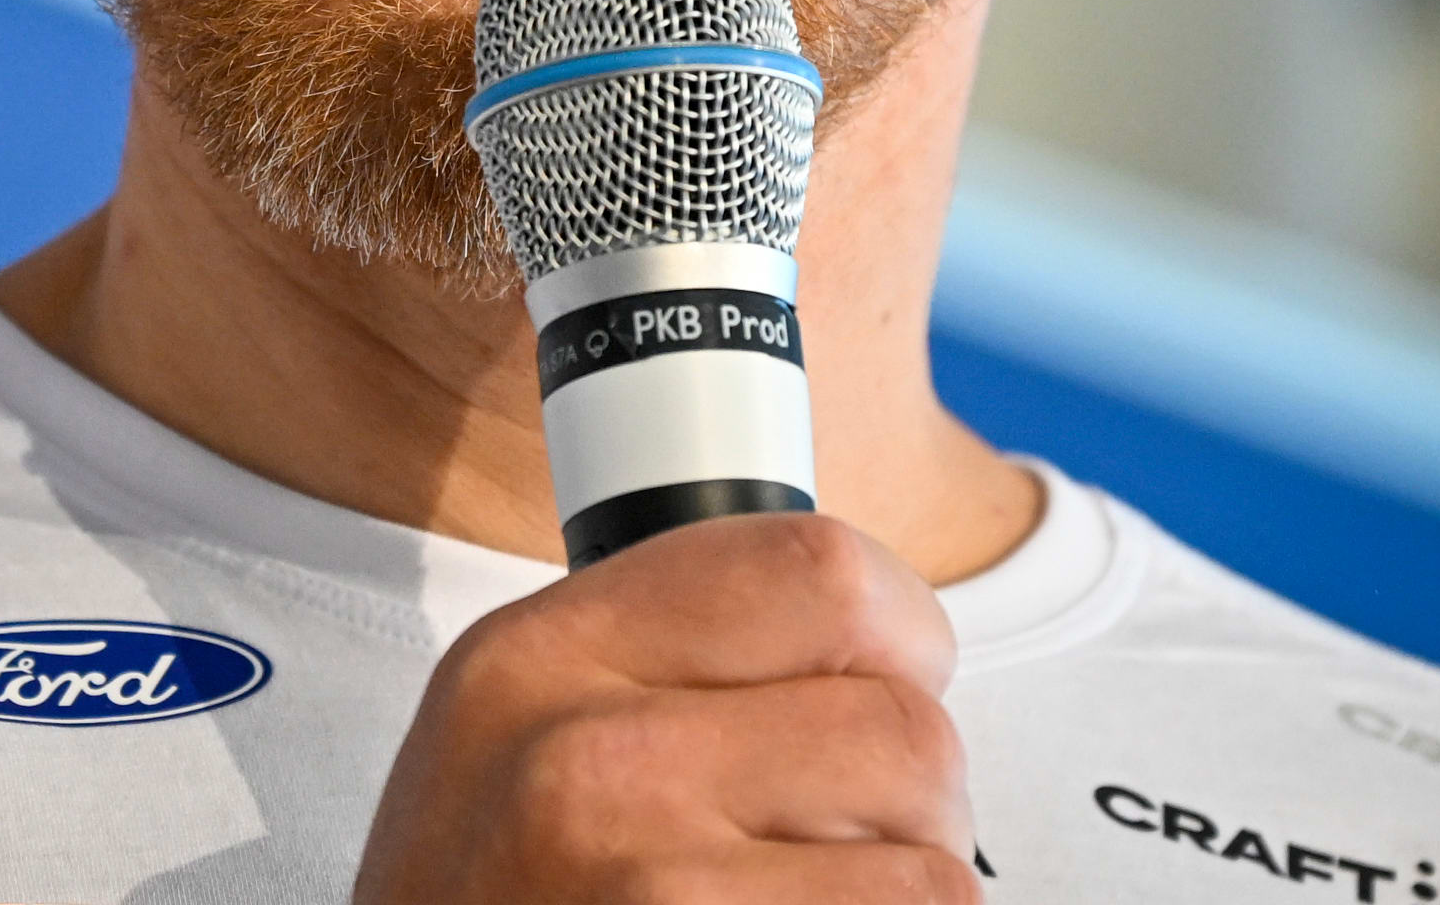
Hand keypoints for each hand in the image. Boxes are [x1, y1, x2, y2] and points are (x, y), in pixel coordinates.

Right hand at [353, 510, 979, 903]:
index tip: (891, 683)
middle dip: (912, 802)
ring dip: (905, 896)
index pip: (816, 567)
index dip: (899, 632)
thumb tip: (869, 638)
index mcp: (534, 663)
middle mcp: (583, 764)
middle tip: (840, 850)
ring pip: (935, 865)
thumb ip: (653, 665)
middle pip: (903, 726)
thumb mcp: (505, 748)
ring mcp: (653, 892)